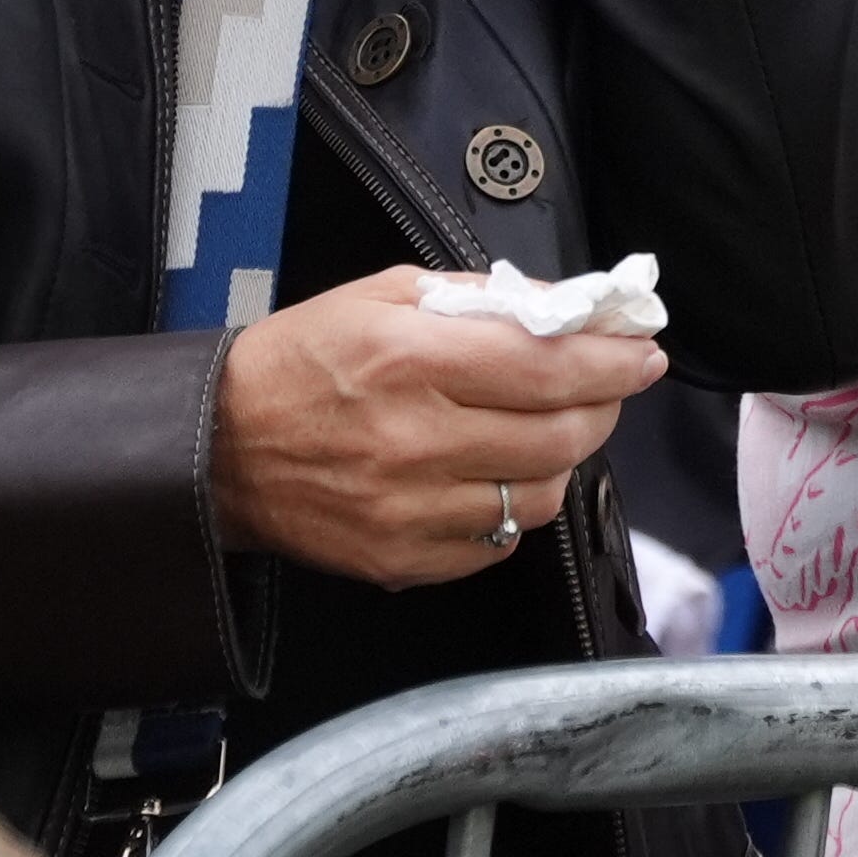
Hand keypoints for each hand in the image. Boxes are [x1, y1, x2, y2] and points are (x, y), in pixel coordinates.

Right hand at [213, 268, 667, 588]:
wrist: (215, 447)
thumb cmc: (298, 362)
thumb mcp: (380, 296)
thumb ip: (476, 299)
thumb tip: (561, 309)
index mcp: (408, 358)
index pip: (546, 365)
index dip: (610, 361)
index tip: (642, 353)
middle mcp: (413, 438)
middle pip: (559, 436)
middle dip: (601, 407)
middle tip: (605, 389)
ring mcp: (408, 509)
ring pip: (540, 497)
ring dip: (561, 461)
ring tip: (544, 433)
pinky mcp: (400, 560)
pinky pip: (496, 543)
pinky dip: (511, 510)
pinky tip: (492, 477)